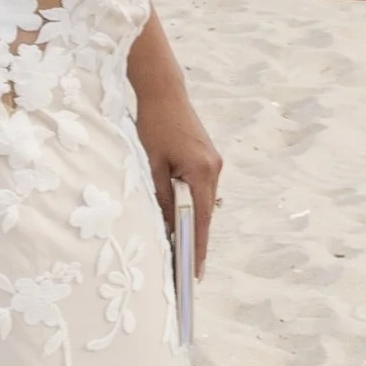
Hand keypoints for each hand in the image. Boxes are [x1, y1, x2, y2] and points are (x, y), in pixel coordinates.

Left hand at [134, 76, 222, 272]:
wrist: (164, 91)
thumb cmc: (153, 124)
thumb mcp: (151, 163)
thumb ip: (161, 195)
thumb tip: (166, 225)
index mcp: (202, 171)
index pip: (201, 220)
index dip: (198, 248)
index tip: (194, 273)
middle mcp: (214, 168)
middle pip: (205, 213)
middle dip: (196, 241)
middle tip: (186, 270)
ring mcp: (214, 162)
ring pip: (203, 202)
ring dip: (193, 222)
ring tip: (181, 250)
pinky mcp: (208, 157)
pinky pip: (201, 189)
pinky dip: (192, 205)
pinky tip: (181, 218)